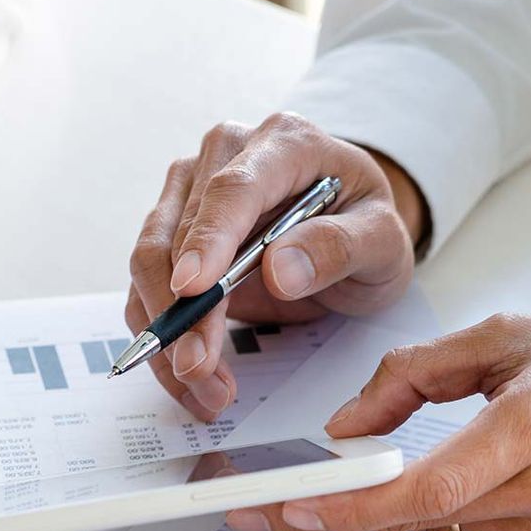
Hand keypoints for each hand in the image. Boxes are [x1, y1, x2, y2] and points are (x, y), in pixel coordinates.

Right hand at [125, 112, 427, 421]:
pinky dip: (163, 339)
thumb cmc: (364, 225)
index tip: (192, 289)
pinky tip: (193, 377)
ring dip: (167, 334)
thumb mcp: (382, 240)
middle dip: (184, 313)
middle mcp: (224, 157)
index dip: (208, 240)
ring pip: (150, 263)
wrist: (350, 230)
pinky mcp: (171, 232)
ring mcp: (190, 192)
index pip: (233, 189)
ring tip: (205, 387)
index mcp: (283, 143)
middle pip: (178, 234)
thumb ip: (339, 247)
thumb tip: (279, 270)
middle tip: (202, 372)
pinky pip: (147, 288)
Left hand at [225, 315, 530, 530]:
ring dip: (400, 508)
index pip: (429, 486)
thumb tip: (346, 430)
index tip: (293, 508)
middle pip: (425, 516)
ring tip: (362, 481)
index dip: (354, 506)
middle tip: (274, 506)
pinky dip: (452, 511)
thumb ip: (414, 375)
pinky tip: (465, 478)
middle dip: (347, 511)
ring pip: (446, 528)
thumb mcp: (508, 337)